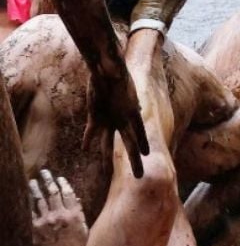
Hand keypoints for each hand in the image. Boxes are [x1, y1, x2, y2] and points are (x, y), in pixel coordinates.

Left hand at [30, 170, 88, 245]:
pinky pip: (31, 211)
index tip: (60, 178)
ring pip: (39, 199)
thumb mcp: (84, 229)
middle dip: (48, 180)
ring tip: (33, 181)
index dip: (64, 184)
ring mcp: (46, 220)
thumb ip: (79, 213)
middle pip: (53, 193)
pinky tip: (27, 197)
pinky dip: (29, 203)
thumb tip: (75, 199)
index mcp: (73, 215)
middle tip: (44, 172)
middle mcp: (59, 215)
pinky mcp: (35, 227)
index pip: (68, 194)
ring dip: (36, 188)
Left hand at [82, 62, 148, 177]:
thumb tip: (115, 72)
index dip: (142, 143)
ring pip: (108, 142)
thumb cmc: (113, 70)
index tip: (147, 155)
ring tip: (106, 171)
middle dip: (134, 160)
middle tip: (140, 176)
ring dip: (107, 157)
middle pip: (129, 144)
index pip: (138, 131)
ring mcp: (108, 119)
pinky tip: (85, 149)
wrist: (105, 69)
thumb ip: (114, 73)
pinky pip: (91, 131)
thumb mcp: (116, 72)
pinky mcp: (95, 116)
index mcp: (131, 112)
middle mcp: (121, 119)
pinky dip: (88, 139)